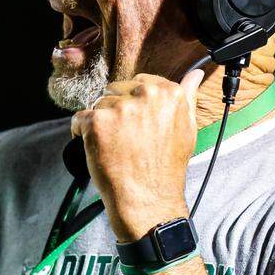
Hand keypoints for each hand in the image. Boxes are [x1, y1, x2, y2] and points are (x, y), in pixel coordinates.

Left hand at [71, 70, 204, 241]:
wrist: (149, 200)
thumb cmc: (166, 169)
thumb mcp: (187, 129)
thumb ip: (187, 97)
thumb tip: (195, 74)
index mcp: (169, 93)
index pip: (139, 82)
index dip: (134, 104)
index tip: (137, 125)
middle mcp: (146, 95)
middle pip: (116, 90)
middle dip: (116, 112)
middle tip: (126, 140)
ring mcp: (120, 108)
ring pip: (98, 104)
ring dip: (101, 123)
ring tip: (115, 147)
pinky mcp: (97, 122)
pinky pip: (79, 119)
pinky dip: (81, 134)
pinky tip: (97, 149)